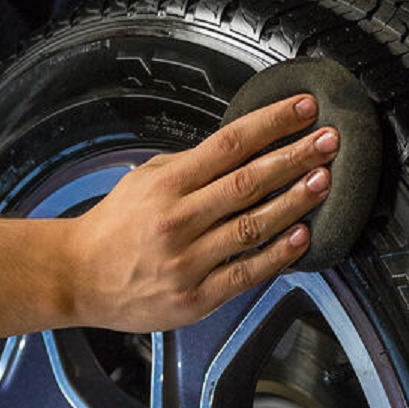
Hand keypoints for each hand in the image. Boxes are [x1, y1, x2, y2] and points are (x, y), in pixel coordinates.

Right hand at [67, 94, 337, 331]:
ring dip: (294, 203)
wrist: (79, 279)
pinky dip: (277, 255)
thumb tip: (237, 151)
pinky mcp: (196, 297)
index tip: (304, 110)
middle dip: (294, 158)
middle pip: (248, 183)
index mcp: (167, 186)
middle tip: (329, 142)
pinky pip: (246, 274)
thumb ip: (188, 168)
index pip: (229, 145)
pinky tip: (302, 236)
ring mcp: (188, 262)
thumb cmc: (113, 230)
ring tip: (323, 182)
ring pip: (252, 227)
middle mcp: (178, 221)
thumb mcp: (143, 182)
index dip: (271, 124)